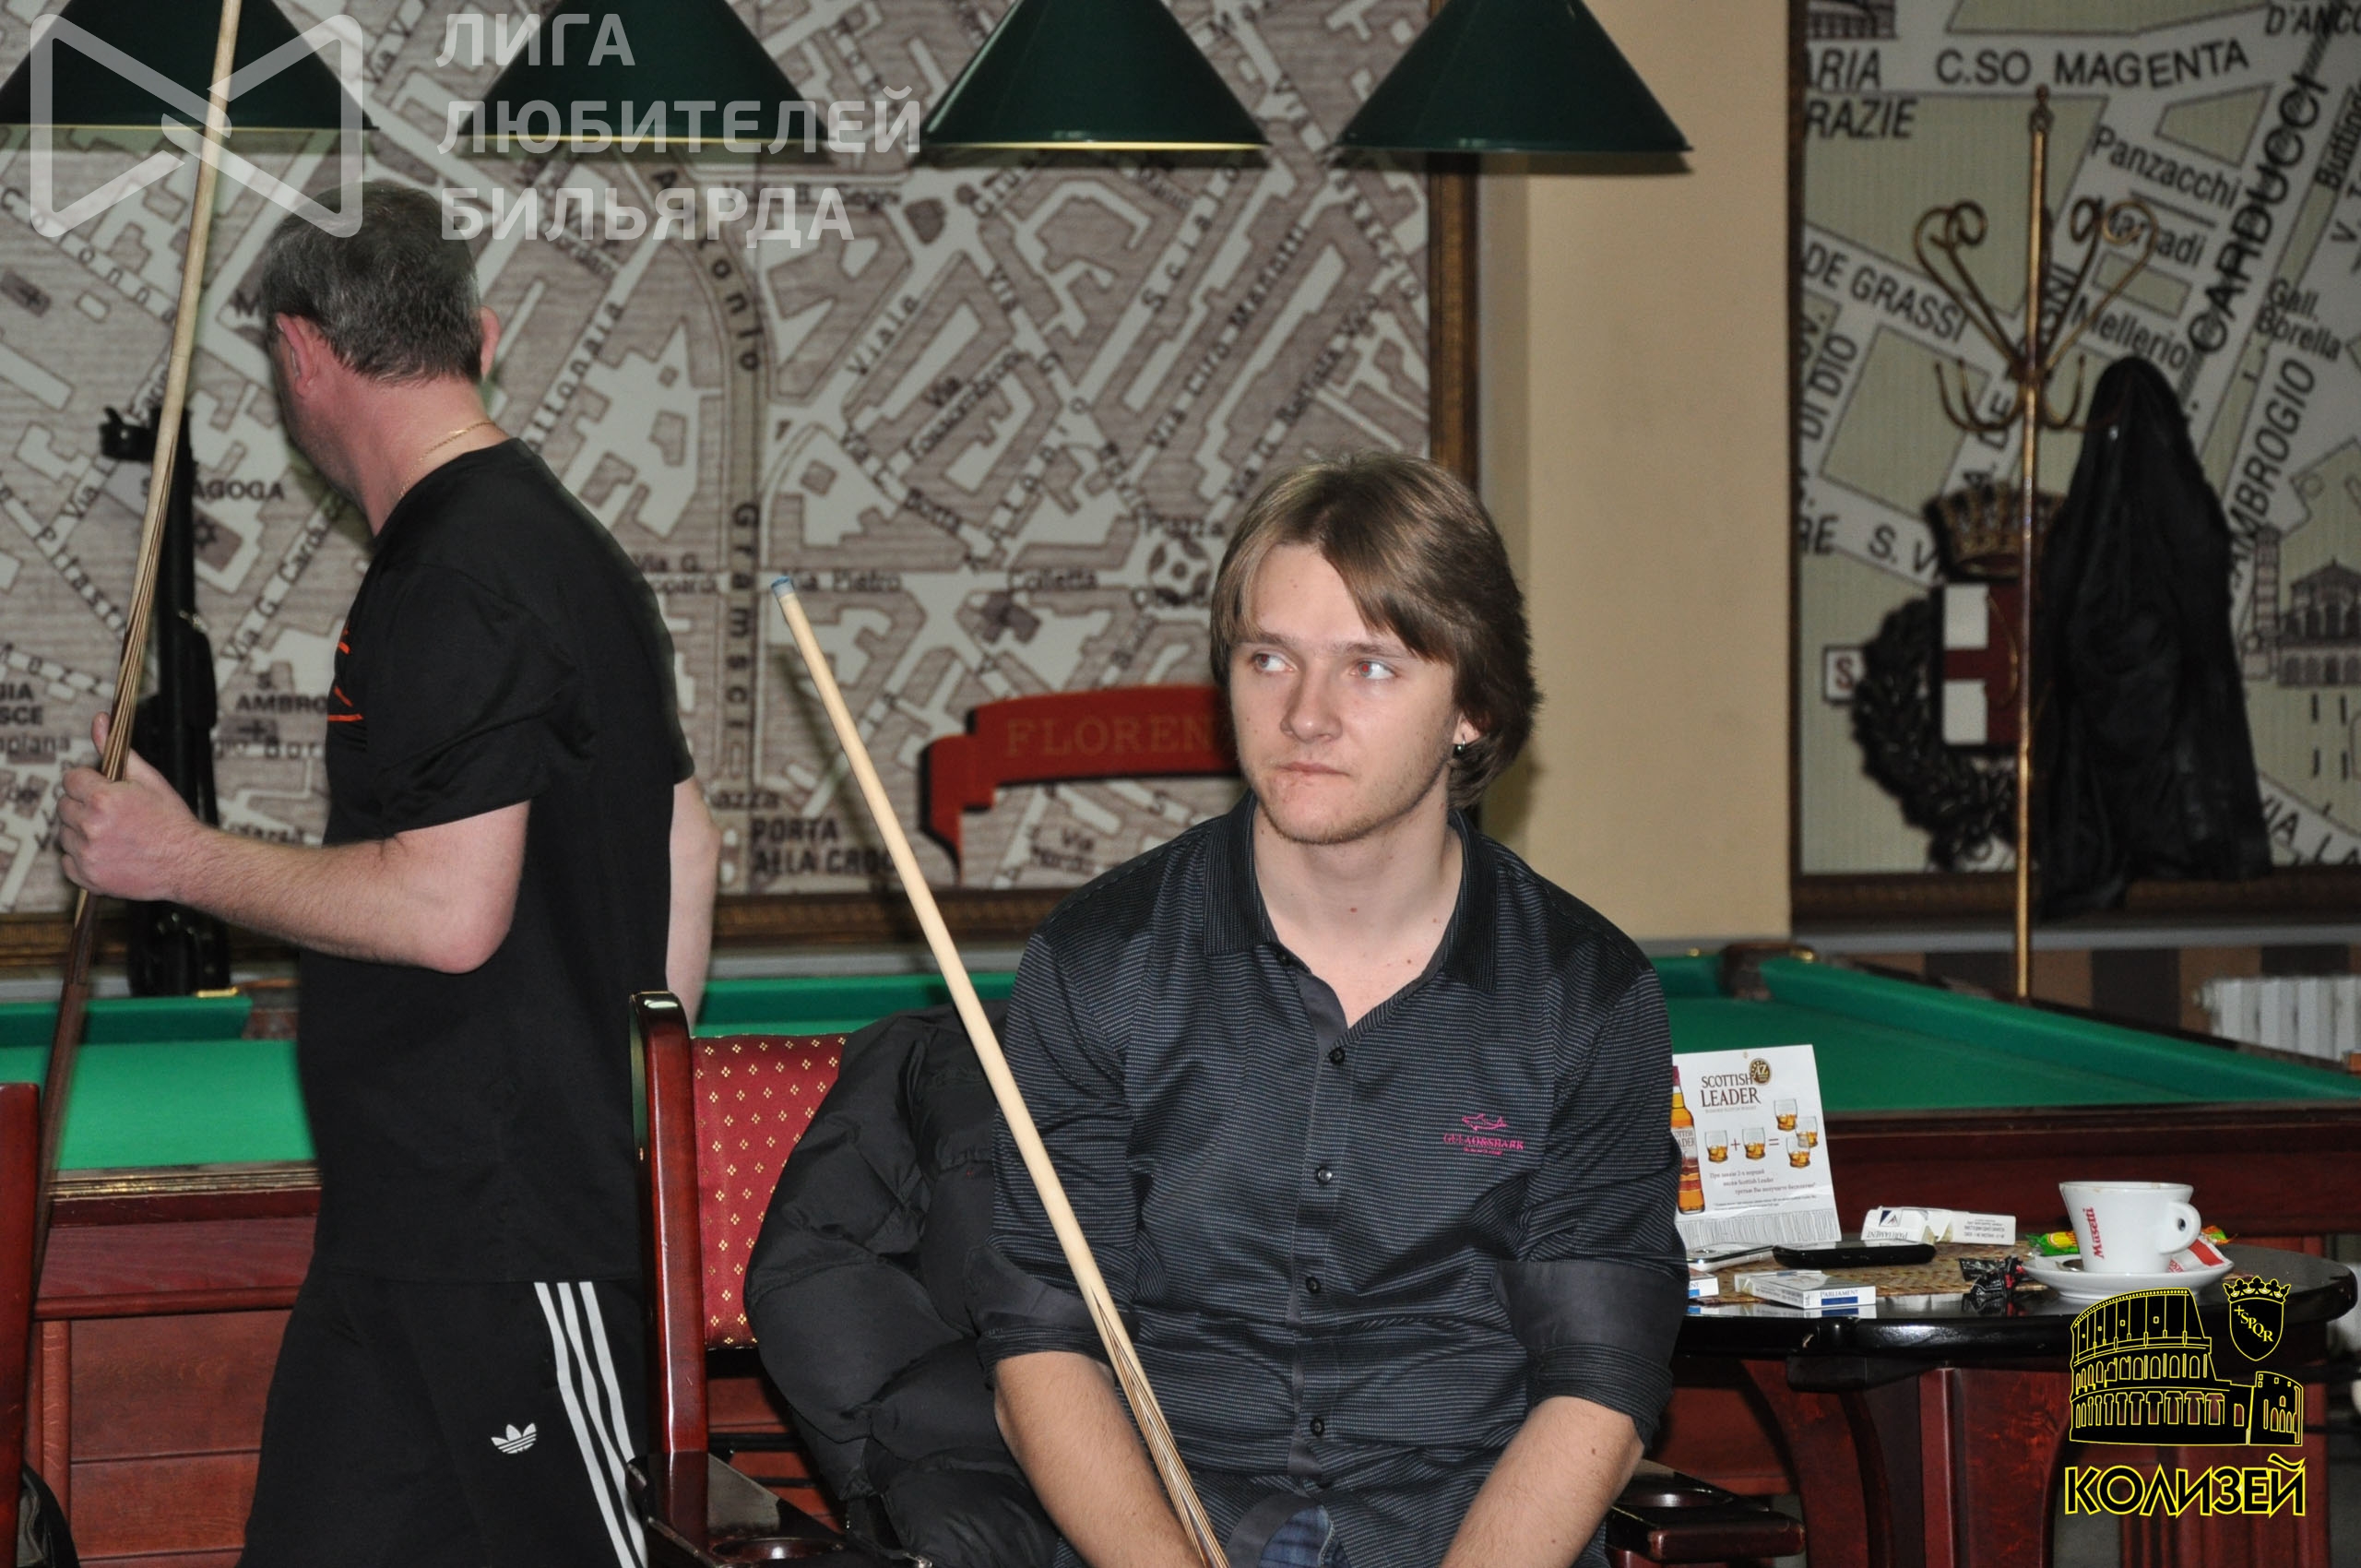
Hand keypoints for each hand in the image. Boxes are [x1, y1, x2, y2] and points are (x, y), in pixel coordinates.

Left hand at [56, 713, 200, 901]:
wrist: (189, 863)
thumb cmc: (172, 821)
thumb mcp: (148, 779)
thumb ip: (117, 750)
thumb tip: (100, 721)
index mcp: (103, 798)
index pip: (71, 779)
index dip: (89, 783)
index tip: (104, 791)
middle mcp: (90, 826)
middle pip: (64, 806)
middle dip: (84, 807)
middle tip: (113, 815)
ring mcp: (87, 854)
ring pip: (64, 834)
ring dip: (81, 832)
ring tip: (113, 835)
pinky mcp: (88, 877)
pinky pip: (67, 862)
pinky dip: (82, 859)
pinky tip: (107, 853)